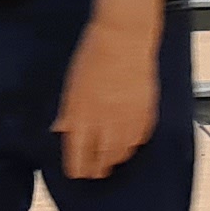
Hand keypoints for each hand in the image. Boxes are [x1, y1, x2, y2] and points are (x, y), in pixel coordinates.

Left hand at [54, 19, 159, 179]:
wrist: (124, 38)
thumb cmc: (94, 56)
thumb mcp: (72, 86)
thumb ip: (69, 113)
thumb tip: (62, 130)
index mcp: (82, 117)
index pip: (78, 156)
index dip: (77, 168)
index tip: (77, 172)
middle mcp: (106, 123)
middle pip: (102, 160)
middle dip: (97, 168)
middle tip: (95, 171)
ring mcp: (128, 120)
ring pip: (122, 154)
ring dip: (115, 159)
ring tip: (111, 159)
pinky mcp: (146, 113)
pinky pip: (140, 139)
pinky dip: (132, 144)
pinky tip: (128, 141)